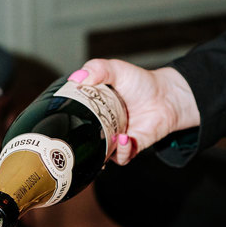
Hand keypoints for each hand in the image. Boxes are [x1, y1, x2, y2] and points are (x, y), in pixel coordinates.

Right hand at [68, 58, 199, 163]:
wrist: (167, 96)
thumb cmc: (141, 83)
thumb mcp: (116, 70)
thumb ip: (97, 69)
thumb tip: (76, 78)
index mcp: (93, 109)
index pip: (72, 117)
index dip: (64, 119)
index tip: (58, 118)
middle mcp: (101, 127)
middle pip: (83, 140)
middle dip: (78, 143)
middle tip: (78, 136)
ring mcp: (114, 139)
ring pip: (101, 153)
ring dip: (103, 149)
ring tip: (110, 135)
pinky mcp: (130, 148)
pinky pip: (122, 157)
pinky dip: (123, 150)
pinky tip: (125, 138)